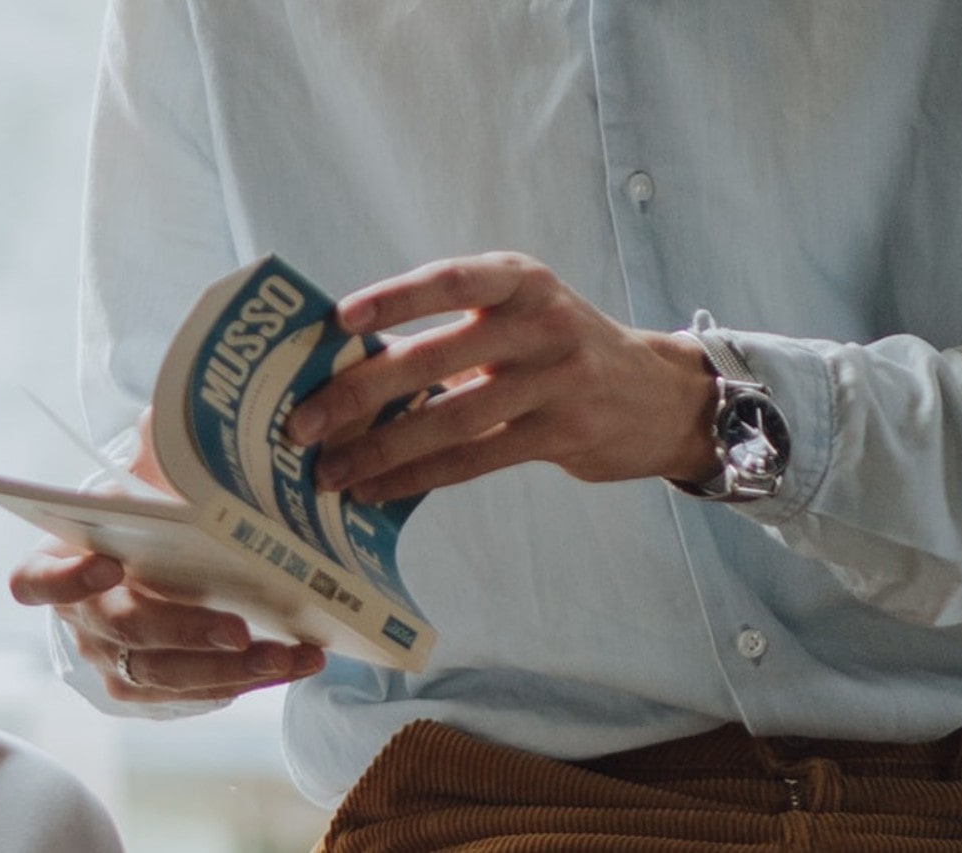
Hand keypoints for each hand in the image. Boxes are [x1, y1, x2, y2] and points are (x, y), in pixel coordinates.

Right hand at [10, 409, 324, 703]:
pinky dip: (245, 681)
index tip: (111, 562)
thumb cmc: (150, 511)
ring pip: (163, 675)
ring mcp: (113, 660)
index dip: (66, 578)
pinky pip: (194, 696)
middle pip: (122, 632)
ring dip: (228, 669)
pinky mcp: (152, 690)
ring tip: (288, 656)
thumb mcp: (150, 473)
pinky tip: (291, 665)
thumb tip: (167, 415)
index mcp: (61, 561)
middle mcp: (81, 619)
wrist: (160, 549)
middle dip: (182, 630)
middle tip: (238, 629)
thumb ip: (156, 448)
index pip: (36, 581)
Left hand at [287, 252, 718, 502]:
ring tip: (328, 472)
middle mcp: (541, 324)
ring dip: (380, 450)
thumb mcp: (523, 314)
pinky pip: (473, 460)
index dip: (394, 298)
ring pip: (450, 418)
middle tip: (302, 422)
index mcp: (520, 281)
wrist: (659, 394)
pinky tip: (376, 490)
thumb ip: (455, 328)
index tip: (338, 321)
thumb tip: (352, 364)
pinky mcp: (562, 435)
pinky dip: (417, 477)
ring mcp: (556, 381)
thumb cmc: (563, 349)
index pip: (451, 280)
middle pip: (436, 357)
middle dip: (360, 392)